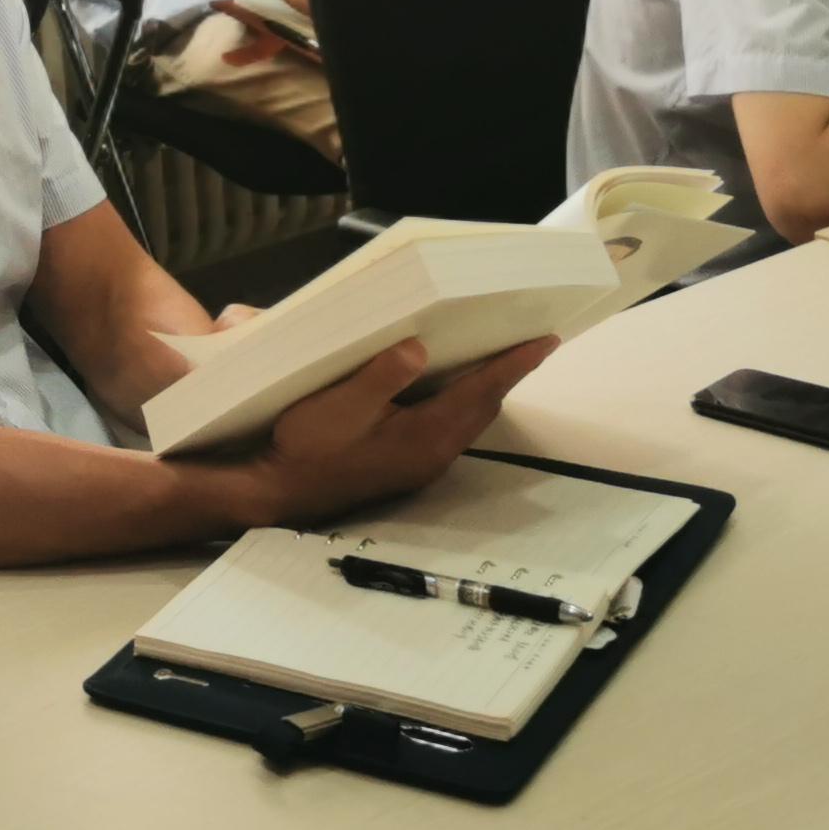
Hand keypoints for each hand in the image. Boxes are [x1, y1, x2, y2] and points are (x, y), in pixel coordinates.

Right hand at [249, 336, 555, 527]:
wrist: (282, 491)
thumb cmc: (309, 446)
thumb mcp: (340, 404)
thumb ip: (382, 375)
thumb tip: (419, 348)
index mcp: (426, 435)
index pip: (482, 391)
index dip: (514, 364)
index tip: (546, 340)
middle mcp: (435, 453)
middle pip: (483, 406)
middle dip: (508, 373)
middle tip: (528, 338)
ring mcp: (422, 463)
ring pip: (469, 418)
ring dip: (485, 387)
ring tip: (499, 354)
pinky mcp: (408, 465)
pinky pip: (452, 426)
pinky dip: (463, 400)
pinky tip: (451, 383)